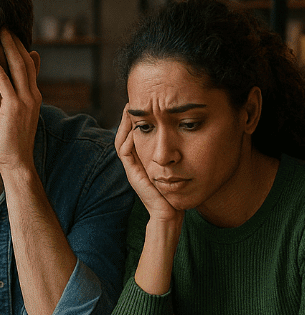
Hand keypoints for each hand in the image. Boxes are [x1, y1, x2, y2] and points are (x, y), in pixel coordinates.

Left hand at [0, 30, 41, 172]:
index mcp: (34, 97)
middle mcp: (33, 95)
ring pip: (18, 66)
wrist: (17, 162)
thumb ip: (15, 102)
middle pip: (26, 61)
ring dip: (9, 47)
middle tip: (5, 26)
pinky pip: (3, 80)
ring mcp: (25, 100)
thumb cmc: (12, 142)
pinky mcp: (13, 106)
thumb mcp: (16, 118)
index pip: (30, 67)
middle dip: (16, 42)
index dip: (22, 50)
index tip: (13, 36)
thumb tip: (9, 95)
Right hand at [115, 108, 183, 225]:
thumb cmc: (179, 193)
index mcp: (145, 159)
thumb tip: (191, 133)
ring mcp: (132, 167)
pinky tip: (136, 125)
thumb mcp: (181, 167)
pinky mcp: (132, 172)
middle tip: (134, 101)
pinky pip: (124, 150)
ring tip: (131, 108)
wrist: (170, 213)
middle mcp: (136, 162)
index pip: (136, 134)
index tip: (146, 105)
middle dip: (129, 117)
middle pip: (126, 134)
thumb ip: (180, 154)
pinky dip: (127, 137)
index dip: (138, 119)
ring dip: (126, 124)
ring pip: (122, 139)